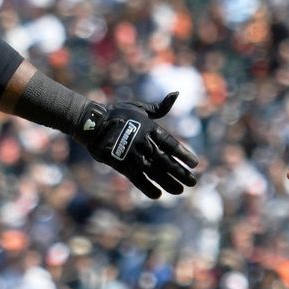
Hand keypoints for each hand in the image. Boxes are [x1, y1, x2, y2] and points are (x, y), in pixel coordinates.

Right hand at [79, 92, 199, 198]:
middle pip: (167, 161)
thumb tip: (176, 94)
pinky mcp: (122, 164)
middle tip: (193, 182)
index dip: (184, 155)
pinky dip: (147, 187)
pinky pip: (137, 179)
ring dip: (169, 182)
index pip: (172, 145)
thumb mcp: (139, 107)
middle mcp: (145, 143)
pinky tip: (157, 194)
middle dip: (181, 173)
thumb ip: (159, 107)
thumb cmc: (117, 113)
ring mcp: (133, 155)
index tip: (196, 164)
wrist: (92, 122)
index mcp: (150, 129)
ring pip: (155, 172)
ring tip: (180, 190)